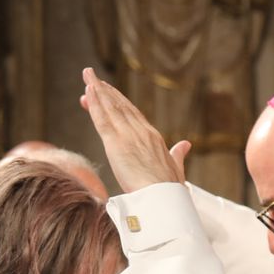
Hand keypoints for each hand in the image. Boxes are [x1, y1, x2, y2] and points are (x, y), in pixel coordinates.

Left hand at [79, 67, 191, 192]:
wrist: (164, 197)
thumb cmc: (170, 189)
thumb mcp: (176, 168)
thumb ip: (178, 154)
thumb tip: (186, 144)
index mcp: (153, 137)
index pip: (133, 115)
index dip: (119, 103)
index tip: (108, 94)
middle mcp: (141, 132)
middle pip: (120, 107)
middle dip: (105, 92)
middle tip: (92, 78)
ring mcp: (128, 136)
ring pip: (110, 108)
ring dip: (97, 91)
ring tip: (87, 76)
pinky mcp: (116, 144)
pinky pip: (102, 120)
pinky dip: (94, 105)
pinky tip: (87, 93)